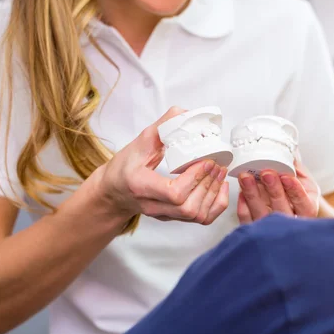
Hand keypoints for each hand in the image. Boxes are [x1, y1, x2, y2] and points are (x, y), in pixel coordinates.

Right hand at [86, 107, 229, 227]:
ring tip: (219, 172)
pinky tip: (219, 187)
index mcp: (140, 185)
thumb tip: (185, 113)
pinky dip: (216, 204)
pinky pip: (201, 219)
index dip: (194, 178)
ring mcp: (164, 215)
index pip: (173, 193)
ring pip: (197, 215)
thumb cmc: (125, 167)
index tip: (205, 160)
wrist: (114, 192)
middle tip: (217, 163)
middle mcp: (153, 206)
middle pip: (188, 207)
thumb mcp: (139, 142)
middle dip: (208, 184)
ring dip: (214, 193)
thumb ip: (163, 127)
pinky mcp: (173, 218)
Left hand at [236, 161, 319, 223]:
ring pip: (261, 215)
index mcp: (307, 210)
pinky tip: (241, 191)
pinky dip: (242, 205)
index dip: (295, 191)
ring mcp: (272, 229)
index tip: (287, 177)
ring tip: (246, 177)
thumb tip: (289, 149)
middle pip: (281, 209)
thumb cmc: (296, 192)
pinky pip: (246, 220)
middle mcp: (290, 223)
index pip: (303, 204)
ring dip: (253, 195)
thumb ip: (297, 167)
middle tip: (266, 173)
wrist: (288, 208)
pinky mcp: (255, 229)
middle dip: (273, 190)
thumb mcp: (303, 179)